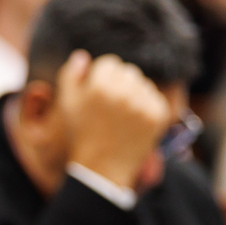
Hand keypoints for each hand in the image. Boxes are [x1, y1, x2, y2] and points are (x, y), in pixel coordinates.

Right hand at [56, 51, 174, 190]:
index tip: (98, 96)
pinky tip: (134, 121)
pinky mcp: (158, 115)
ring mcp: (143, 104)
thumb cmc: (82, 135)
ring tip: (122, 115)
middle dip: (119, 84)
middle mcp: (123, 92)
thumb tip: (82, 56)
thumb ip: (70, 76)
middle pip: (128, 71)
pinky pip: (155, 98)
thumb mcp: (66, 105)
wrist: (102, 168)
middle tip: (111, 107)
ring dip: (135, 94)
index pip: (109, 63)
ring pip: (143, 84)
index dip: (101, 79)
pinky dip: (147, 106)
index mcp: (99, 86)